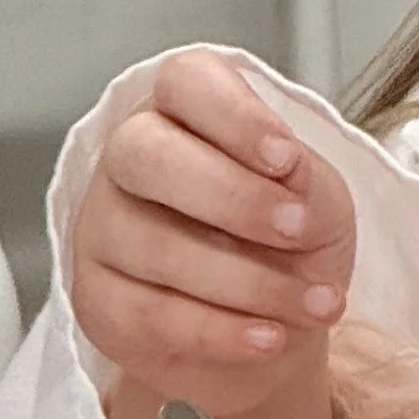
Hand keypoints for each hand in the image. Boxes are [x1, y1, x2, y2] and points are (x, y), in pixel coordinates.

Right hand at [72, 48, 354, 418]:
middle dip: (233, 196)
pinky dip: (222, 331)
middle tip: (297, 229)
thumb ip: (308, 182)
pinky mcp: (96, 300)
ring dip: (251, 281)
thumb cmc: (290, 246)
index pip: (185, 81)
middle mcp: (128, 160)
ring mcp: (101, 229)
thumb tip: (288, 173)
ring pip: (156, 245)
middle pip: (146, 153)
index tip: (285, 156)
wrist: (275, 333)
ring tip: (316, 303)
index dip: (233, 113)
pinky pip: (151, 315)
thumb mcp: (322, 205)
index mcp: (185, 113)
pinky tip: (270, 337)